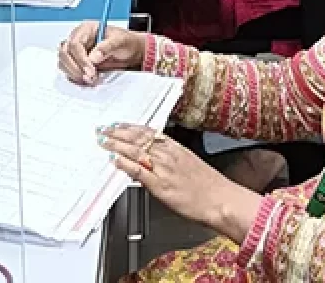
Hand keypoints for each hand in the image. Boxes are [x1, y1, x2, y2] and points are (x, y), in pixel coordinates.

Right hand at [58, 23, 145, 84]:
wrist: (129, 51)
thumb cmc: (125, 42)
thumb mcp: (120, 41)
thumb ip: (107, 47)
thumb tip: (93, 57)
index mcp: (86, 29)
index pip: (75, 44)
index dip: (81, 59)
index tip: (91, 70)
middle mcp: (77, 38)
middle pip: (65, 53)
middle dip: (76, 68)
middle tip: (89, 78)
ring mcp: (75, 50)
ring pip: (63, 62)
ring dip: (74, 74)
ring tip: (90, 80)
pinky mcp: (76, 61)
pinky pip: (68, 70)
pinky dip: (75, 77)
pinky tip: (87, 81)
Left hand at [97, 124, 232, 225]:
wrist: (220, 200)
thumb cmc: (208, 186)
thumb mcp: (189, 164)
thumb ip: (172, 158)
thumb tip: (155, 158)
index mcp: (176, 148)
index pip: (148, 133)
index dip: (131, 128)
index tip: (118, 124)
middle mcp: (169, 155)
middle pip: (139, 139)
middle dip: (119, 133)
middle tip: (104, 129)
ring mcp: (164, 169)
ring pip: (137, 151)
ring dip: (117, 144)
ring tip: (104, 140)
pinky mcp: (161, 185)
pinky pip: (140, 171)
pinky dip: (126, 164)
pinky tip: (115, 160)